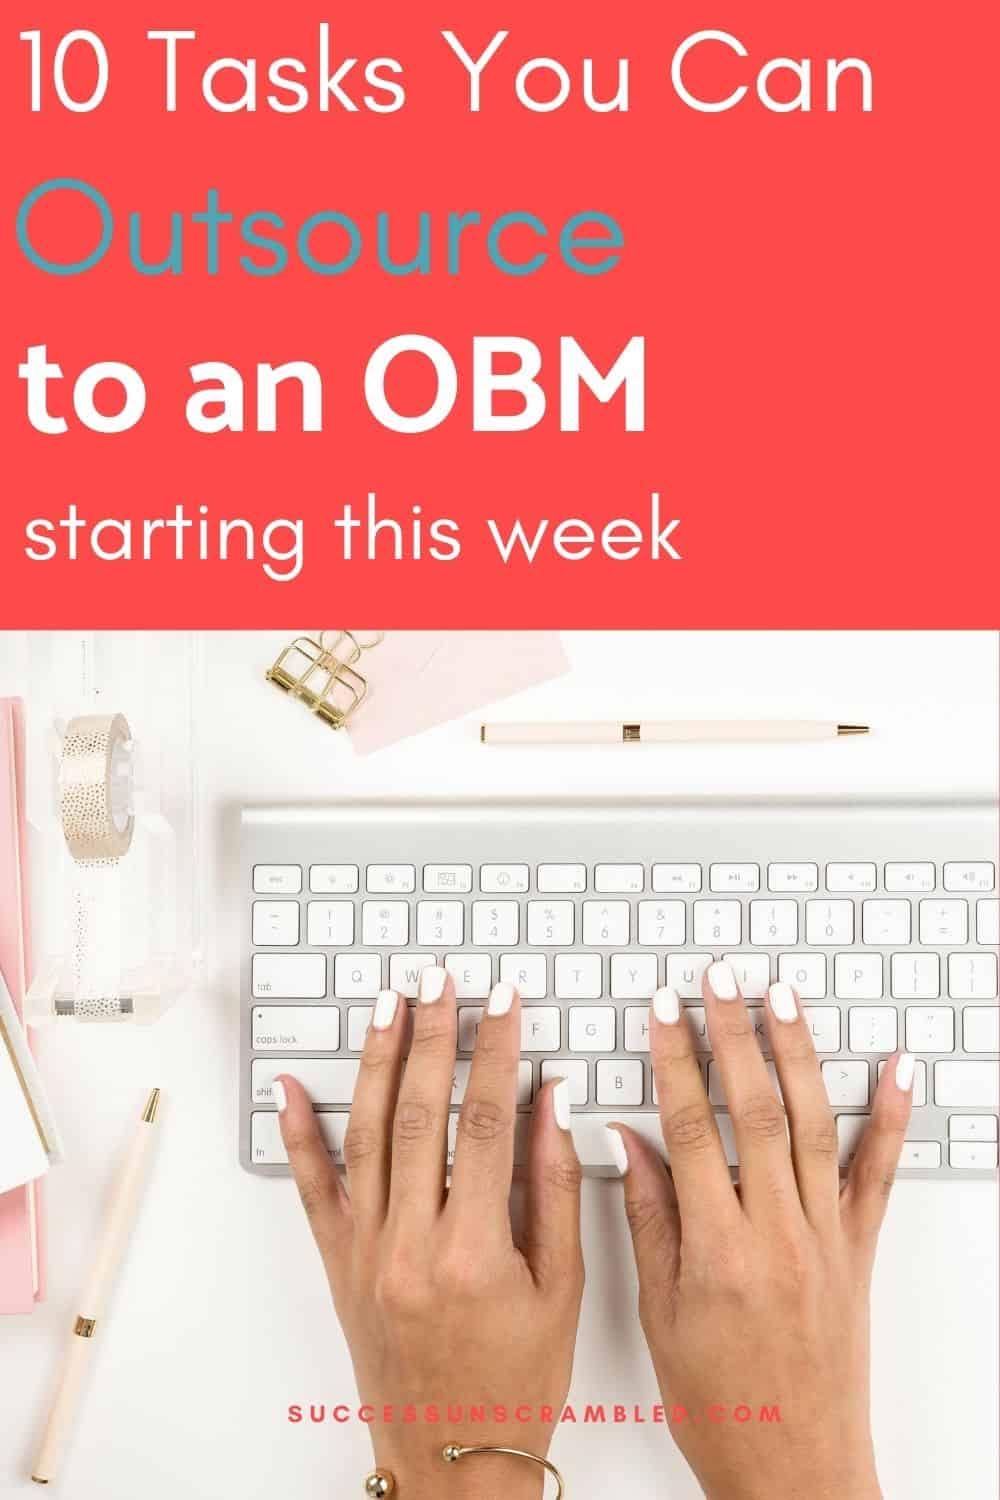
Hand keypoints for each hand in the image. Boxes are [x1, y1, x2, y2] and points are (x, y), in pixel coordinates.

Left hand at [275, 968, 583, 1499]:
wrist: (452, 1458)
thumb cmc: (516, 1380)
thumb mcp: (561, 1288)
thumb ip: (556, 1189)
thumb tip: (553, 1102)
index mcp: (474, 1252)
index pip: (485, 1122)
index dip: (496, 1051)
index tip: (504, 1001)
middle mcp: (410, 1246)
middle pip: (417, 1113)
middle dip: (429, 1035)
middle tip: (438, 980)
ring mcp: (366, 1252)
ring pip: (365, 1134)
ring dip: (375, 1060)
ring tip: (387, 1004)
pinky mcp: (338, 1264)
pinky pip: (313, 1188)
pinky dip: (299, 1133)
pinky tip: (290, 1087)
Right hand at [613, 962, 913, 1499]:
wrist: (796, 1473)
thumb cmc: (721, 1407)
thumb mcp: (662, 1316)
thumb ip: (651, 1221)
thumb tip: (631, 1142)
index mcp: (719, 1253)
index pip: (692, 1129)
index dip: (674, 1060)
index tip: (662, 1010)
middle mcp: (778, 1235)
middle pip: (754, 1110)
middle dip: (733, 1034)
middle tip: (718, 979)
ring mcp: (825, 1240)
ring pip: (814, 1125)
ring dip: (798, 1053)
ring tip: (782, 997)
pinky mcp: (858, 1253)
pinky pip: (877, 1175)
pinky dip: (891, 1117)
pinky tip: (895, 1069)